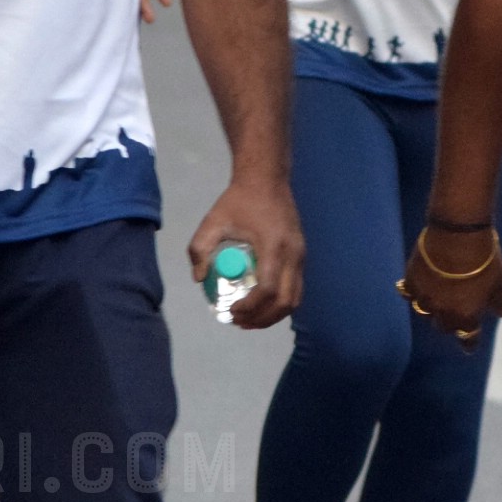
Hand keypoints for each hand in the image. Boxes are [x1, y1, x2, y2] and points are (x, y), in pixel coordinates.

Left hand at [186, 178, 302, 328]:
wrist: (267, 179)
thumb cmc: (239, 200)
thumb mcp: (213, 221)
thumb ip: (199, 249)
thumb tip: (200, 279)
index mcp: (273, 247)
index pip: (267, 289)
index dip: (250, 307)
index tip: (232, 311)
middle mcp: (293, 254)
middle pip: (285, 302)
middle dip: (262, 318)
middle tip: (239, 322)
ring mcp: (301, 256)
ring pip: (294, 299)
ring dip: (273, 315)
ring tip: (250, 320)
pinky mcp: (301, 255)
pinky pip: (295, 288)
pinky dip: (280, 303)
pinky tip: (262, 305)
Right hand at [396, 224, 501, 350]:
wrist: (459, 233)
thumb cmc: (485, 259)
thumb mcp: (498, 280)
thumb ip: (498, 300)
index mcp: (467, 315)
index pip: (468, 338)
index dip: (469, 343)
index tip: (469, 347)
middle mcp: (443, 312)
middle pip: (443, 326)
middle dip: (449, 323)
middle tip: (454, 313)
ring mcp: (425, 297)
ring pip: (423, 311)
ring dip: (430, 308)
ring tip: (435, 298)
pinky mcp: (412, 280)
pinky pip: (408, 292)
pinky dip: (412, 291)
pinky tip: (414, 286)